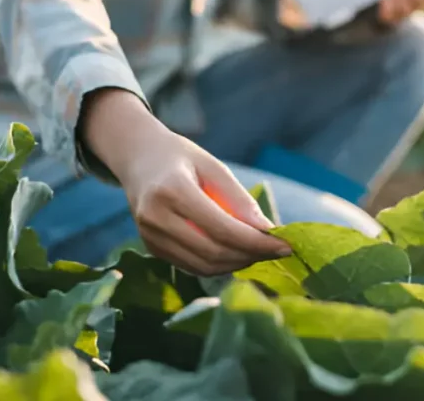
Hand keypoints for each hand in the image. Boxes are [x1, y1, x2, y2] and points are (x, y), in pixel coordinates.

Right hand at [80, 89, 291, 275]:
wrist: (137, 158)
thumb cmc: (180, 157)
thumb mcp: (213, 166)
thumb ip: (239, 199)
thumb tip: (267, 231)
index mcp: (172, 191)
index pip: (222, 229)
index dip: (257, 243)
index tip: (286, 245)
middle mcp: (155, 218)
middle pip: (213, 252)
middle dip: (251, 256)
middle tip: (278, 251)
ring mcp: (150, 237)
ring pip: (203, 266)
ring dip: (237, 264)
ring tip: (260, 252)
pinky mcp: (151, 248)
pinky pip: (192, 266)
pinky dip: (219, 265)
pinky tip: (237, 253)